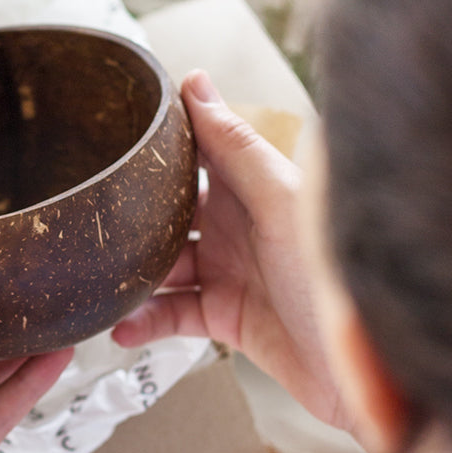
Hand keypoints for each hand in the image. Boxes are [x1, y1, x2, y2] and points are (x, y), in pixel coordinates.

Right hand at [113, 70, 347, 429]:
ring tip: (96, 278)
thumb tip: (196, 85)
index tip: (116, 126)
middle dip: (133, 214)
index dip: (162, 139)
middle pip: (171, 211)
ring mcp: (230, 272)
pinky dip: (146, 322)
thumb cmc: (334, 278)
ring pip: (164, 265)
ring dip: (132, 273)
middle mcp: (238, 225)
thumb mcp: (282, 202)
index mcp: (254, 187)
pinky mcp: (226, 318)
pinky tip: (122, 327)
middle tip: (90, 216)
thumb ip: (237, 147)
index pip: (199, 149)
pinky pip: (174, 315)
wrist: (361, 368)